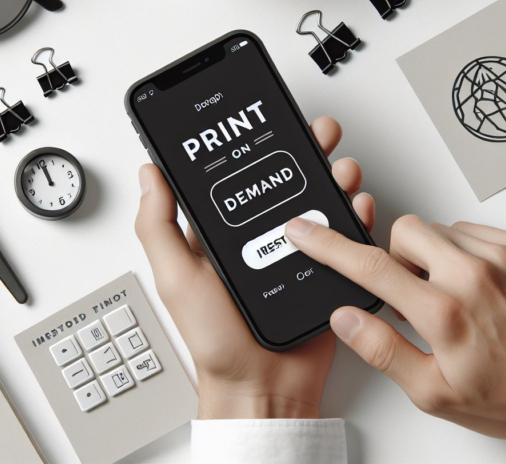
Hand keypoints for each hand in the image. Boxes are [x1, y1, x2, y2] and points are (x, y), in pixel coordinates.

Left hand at [135, 117, 374, 418]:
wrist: (262, 387)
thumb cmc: (216, 341)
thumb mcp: (176, 278)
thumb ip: (159, 227)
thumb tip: (149, 174)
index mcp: (221, 234)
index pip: (237, 177)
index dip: (250, 144)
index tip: (263, 118)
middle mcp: (259, 237)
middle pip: (285, 179)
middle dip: (305, 148)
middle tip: (317, 132)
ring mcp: (296, 253)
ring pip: (319, 199)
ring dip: (334, 174)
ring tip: (340, 165)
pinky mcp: (327, 271)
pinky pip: (346, 235)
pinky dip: (356, 213)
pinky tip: (356, 201)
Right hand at [285, 215, 505, 445]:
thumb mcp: (434, 391)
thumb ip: (382, 349)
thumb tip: (346, 318)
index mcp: (444, 313)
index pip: (370, 266)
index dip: (328, 246)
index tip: (306, 231)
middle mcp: (473, 275)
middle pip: (405, 231)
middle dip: (399, 257)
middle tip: (415, 292)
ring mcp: (503, 257)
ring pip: (440, 229)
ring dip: (435, 256)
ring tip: (455, 295)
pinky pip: (475, 230)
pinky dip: (467, 252)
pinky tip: (480, 286)